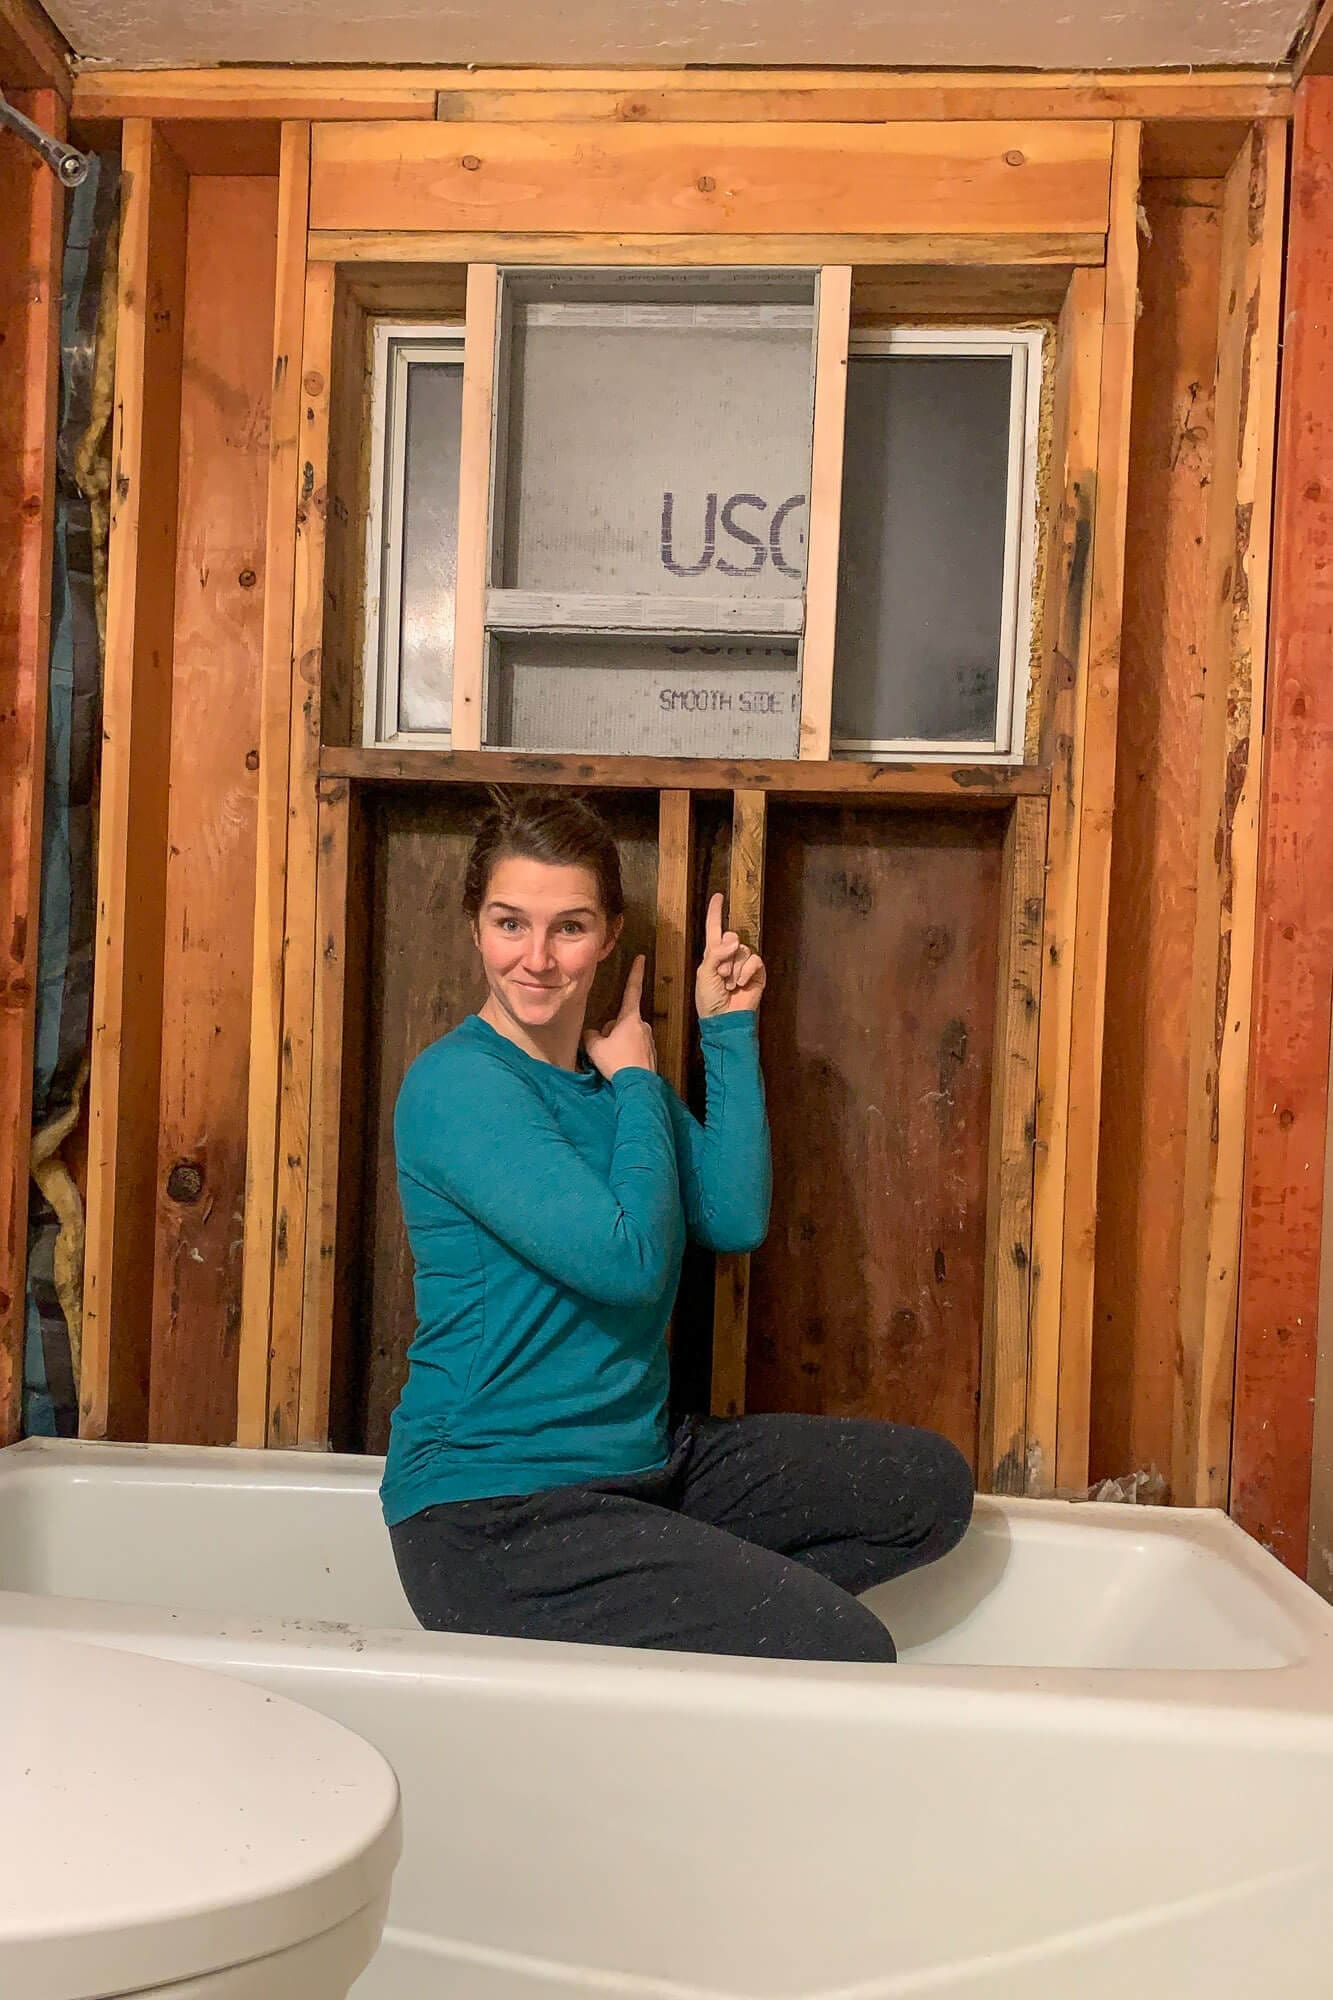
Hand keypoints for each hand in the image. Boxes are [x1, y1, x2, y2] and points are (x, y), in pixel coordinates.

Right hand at [584, 955, 657, 1079]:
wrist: (637, 1085)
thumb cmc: (616, 1061)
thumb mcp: (595, 1047)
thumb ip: (591, 1035)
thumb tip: (592, 1033)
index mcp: (630, 1018)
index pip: (632, 990)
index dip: (635, 973)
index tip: (641, 957)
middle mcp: (643, 1025)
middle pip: (622, 1022)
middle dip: (612, 1031)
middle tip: (605, 1048)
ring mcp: (649, 1039)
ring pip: (627, 1036)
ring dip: (619, 1044)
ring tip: (613, 1060)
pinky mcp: (651, 1054)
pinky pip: (634, 1049)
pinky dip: (626, 1054)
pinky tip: (621, 1066)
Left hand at [695, 893, 765, 1017]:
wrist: (724, 1019)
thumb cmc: (709, 1000)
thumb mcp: (705, 974)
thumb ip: (716, 954)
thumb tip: (735, 940)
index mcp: (713, 954)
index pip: (714, 928)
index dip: (716, 912)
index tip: (718, 896)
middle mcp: (729, 955)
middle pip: (732, 937)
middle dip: (725, 957)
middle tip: (721, 976)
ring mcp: (744, 964)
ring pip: (743, 950)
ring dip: (734, 969)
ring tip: (729, 984)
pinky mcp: (756, 973)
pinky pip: (754, 961)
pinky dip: (746, 972)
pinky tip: (740, 984)